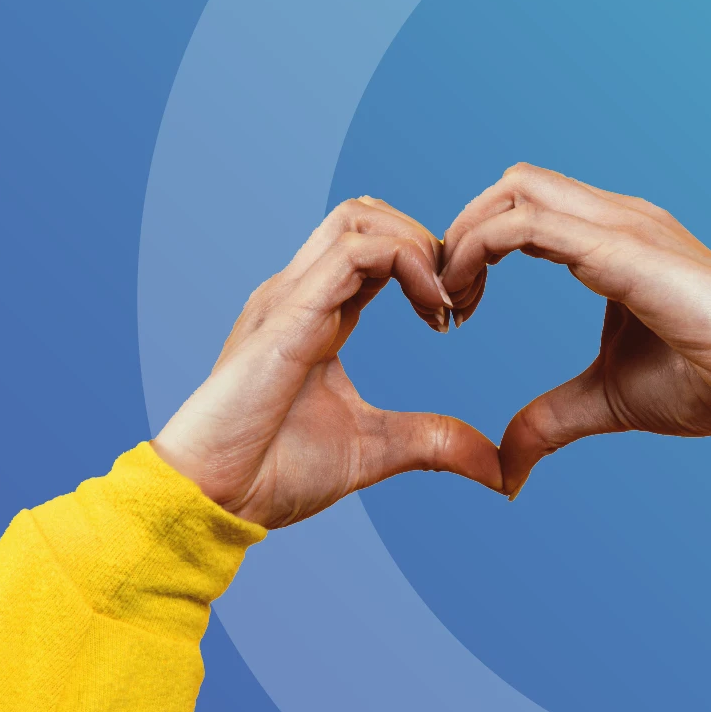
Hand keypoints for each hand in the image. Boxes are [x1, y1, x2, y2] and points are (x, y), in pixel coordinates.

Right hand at [153, 198, 503, 527]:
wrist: (213, 497)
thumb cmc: (273, 473)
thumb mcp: (375, 451)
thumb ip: (433, 444)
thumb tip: (497, 468)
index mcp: (317, 315)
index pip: (375, 249)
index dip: (427, 266)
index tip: (455, 319)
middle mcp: (300, 292)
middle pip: (368, 215)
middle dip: (428, 242)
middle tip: (459, 302)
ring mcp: (289, 296)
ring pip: (360, 216)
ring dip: (418, 245)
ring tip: (444, 302)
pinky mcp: (287, 311)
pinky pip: (354, 250)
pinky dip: (405, 262)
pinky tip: (431, 310)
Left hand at [440, 163, 710, 496]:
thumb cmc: (709, 385)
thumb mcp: (604, 401)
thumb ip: (548, 420)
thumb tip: (506, 468)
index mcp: (613, 239)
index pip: (523, 206)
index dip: (475, 247)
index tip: (454, 311)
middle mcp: (616, 217)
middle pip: (510, 185)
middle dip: (461, 234)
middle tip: (445, 306)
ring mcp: (621, 224)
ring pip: (512, 191)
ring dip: (463, 241)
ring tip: (450, 306)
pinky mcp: (620, 249)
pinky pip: (526, 224)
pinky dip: (480, 252)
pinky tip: (467, 302)